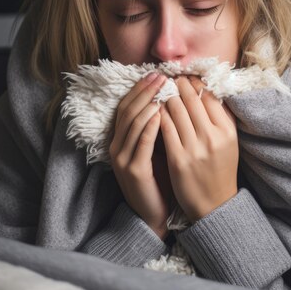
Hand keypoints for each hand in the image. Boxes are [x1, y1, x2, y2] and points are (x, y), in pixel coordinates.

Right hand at [109, 73, 171, 239]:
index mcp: (121, 140)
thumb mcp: (158, 149)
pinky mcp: (134, 171)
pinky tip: (161, 114)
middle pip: (128, 111)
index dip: (140, 89)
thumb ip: (159, 127)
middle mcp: (117, 147)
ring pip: (133, 124)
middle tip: (160, 76)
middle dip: (144, 91)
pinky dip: (150, 126)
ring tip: (163, 89)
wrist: (156, 215)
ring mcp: (123, 160)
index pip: (127, 107)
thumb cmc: (160, 180)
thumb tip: (173, 99)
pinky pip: (141, 144)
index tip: (156, 74)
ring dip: (148, 103)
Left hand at [159, 75, 238, 222]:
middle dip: (179, 85)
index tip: (187, 77)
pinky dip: (158, 115)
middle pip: (191, 100)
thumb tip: (210, 91)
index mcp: (227, 131)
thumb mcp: (229, 142)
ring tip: (161, 91)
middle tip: (170, 78)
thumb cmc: (221, 169)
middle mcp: (212, 137)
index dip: (196, 83)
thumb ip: (222, 118)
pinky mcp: (178, 158)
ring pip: (175, 110)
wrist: (214, 204)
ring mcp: (194, 148)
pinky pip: (165, 128)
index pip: (210, 96)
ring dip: (166, 97)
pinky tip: (154, 109)